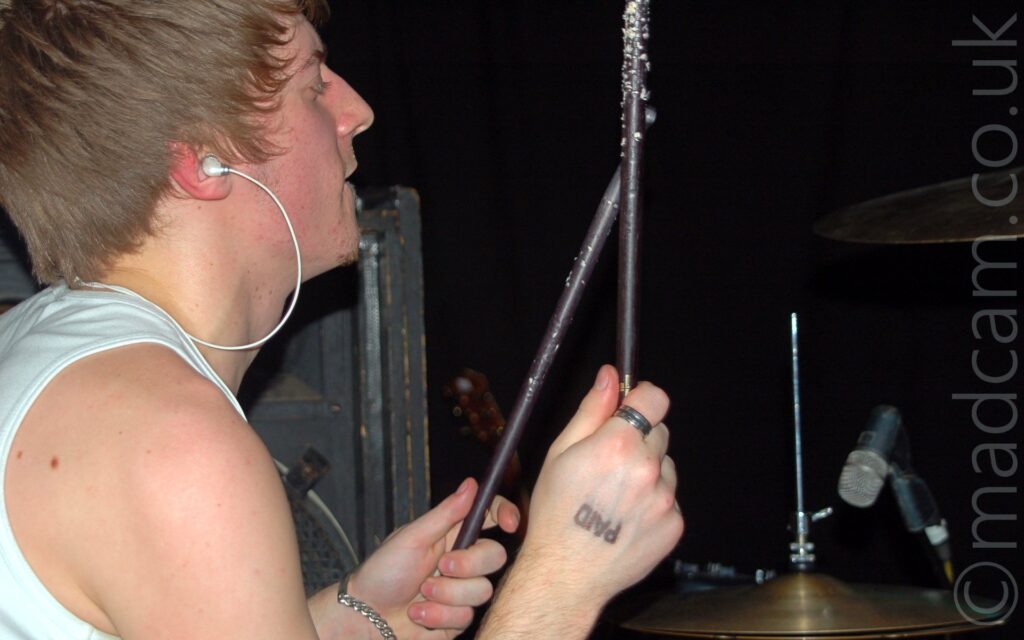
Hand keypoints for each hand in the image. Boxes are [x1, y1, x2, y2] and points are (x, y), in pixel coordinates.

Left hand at [310, 478, 518, 639]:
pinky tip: (418, 614)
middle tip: (441, 567)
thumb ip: (446, 514)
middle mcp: (461, 561)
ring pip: (482, 590)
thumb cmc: (382, 573)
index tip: (508, 523)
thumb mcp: (412, 537)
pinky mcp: (457, 618)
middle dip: (468, 564)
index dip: (505, 515)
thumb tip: (472, 484)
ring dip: (447, 594)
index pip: (489, 517)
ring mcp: (461, 591)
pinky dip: (439, 616)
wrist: (367, 617)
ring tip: (421, 594)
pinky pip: (466, 616)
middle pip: (495, 556)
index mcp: (451, 535)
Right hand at [512, 365, 682, 603]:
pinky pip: (670, 499)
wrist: (565, 574)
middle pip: (659, 432)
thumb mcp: (561, 453)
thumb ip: (591, 411)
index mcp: (617, 445)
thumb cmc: (556, 513)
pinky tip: (626, 517)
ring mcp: (664, 499)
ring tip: (615, 496)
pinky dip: (653, 502)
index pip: (655, 399)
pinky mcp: (674, 524)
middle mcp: (647, 469)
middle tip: (609, 464)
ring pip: (666, 467)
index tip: (632, 407)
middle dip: (639, 439)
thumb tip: (609, 376)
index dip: (642, 399)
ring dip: (648, 473)